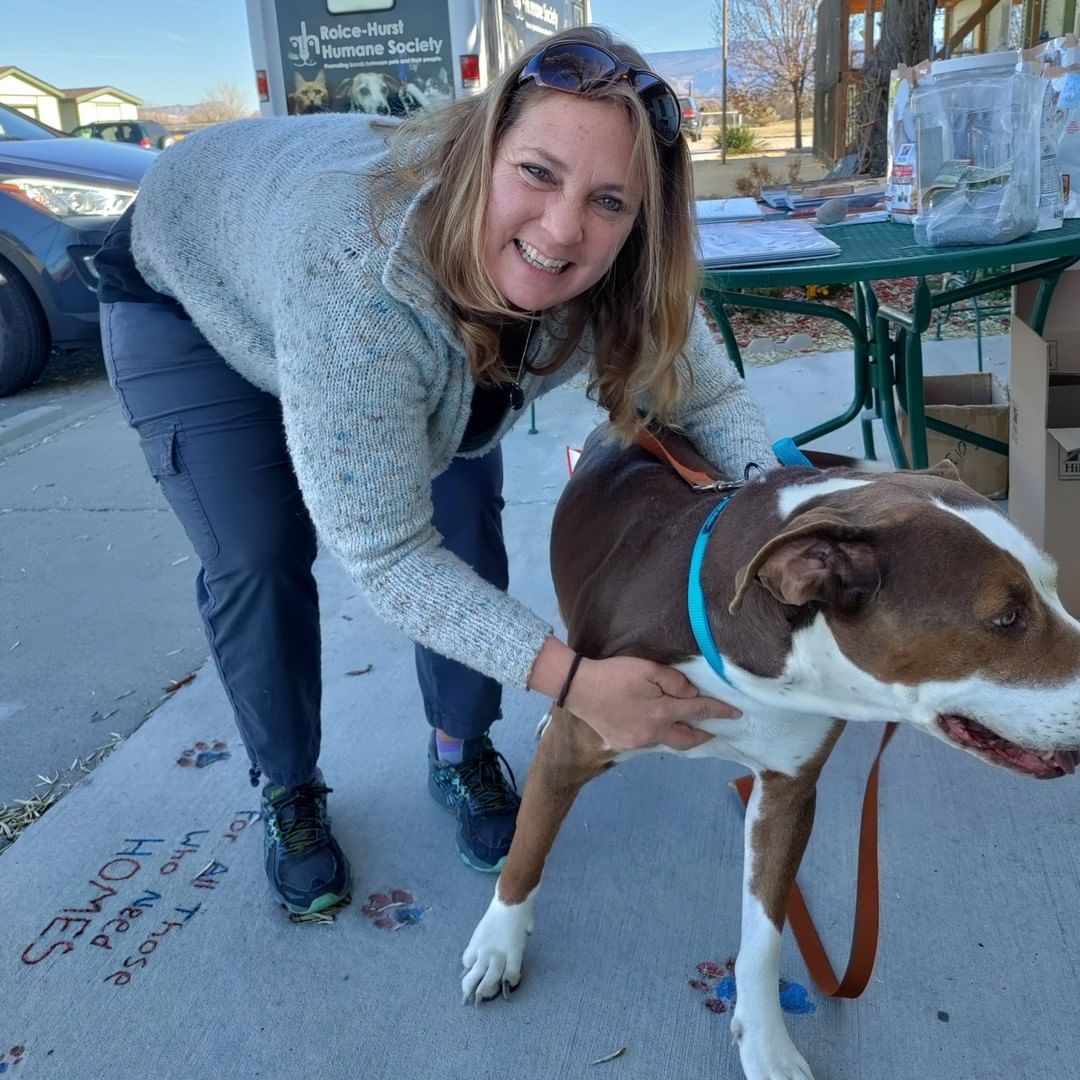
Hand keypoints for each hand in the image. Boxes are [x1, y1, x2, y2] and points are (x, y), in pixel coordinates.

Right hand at [563, 655, 740, 750]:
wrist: (578, 688)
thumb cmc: (614, 674)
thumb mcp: (647, 669)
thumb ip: (674, 681)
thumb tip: (691, 692)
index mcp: (663, 712)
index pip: (699, 711)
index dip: (720, 711)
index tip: (736, 713)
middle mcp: (654, 732)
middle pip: (688, 740)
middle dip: (704, 735)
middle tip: (714, 731)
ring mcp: (638, 741)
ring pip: (668, 742)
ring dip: (680, 735)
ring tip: (685, 727)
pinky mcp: (623, 744)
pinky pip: (649, 742)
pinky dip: (658, 735)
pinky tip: (654, 726)